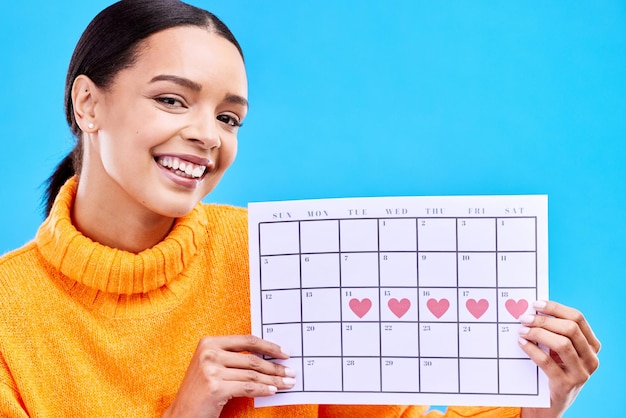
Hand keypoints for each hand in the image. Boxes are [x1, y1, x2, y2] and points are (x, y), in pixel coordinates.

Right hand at [163, 335, 295, 417]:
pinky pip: (247, 388)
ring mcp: (211, 370)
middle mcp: (209, 353)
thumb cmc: (199, 392)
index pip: (246, 341)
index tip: (284, 353)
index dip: (268, 346)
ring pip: (252, 375)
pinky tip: (273, 391)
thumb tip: (267, 358)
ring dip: (273, 380)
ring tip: (287, 383)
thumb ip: (233, 358)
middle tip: (291, 372)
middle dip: (275, 367)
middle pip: (252, 359)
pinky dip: (263, 390)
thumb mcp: (212, 367)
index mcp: (209, 342)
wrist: (181, 414)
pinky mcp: (215, 387)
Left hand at [518, 300, 600, 417]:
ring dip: (538, 333)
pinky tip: (522, 343)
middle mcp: (591, 358)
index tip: (536, 304)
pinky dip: (532, 349)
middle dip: (544, 320)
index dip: (556, 308)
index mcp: (592, 345)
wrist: (551, 402)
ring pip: (562, 344)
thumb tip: (533, 309)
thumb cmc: (554, 369)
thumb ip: (554, 332)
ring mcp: (581, 373)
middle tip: (524, 318)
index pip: (578, 318)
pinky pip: (547, 362)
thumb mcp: (559, 350)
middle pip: (570, 329)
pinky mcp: (566, 384)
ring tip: (522, 330)